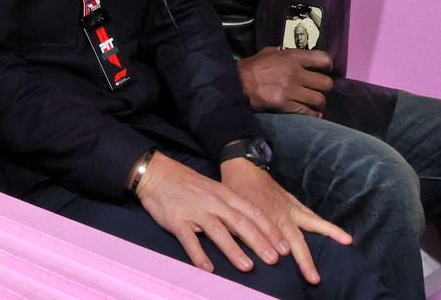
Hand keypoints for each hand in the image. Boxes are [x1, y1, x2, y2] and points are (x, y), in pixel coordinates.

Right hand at [135, 152, 289, 274]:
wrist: (156, 173)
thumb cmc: (187, 184)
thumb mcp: (213, 189)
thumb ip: (230, 207)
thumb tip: (251, 229)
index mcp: (224, 194)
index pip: (253, 212)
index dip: (269, 230)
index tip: (284, 246)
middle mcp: (213, 202)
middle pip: (240, 222)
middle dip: (259, 241)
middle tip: (274, 259)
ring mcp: (194, 210)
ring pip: (218, 231)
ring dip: (234, 250)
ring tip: (247, 266)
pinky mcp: (176, 220)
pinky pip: (189, 239)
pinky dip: (199, 254)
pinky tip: (208, 267)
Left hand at [220, 157, 351, 284]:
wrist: (243, 167)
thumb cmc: (236, 191)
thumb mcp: (234, 211)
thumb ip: (245, 231)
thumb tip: (254, 248)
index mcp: (264, 217)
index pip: (274, 242)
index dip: (279, 255)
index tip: (286, 268)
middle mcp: (281, 214)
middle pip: (295, 240)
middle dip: (304, 260)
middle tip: (313, 278)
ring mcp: (290, 208)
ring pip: (312, 223)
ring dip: (329, 234)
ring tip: (346, 241)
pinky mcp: (294, 204)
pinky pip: (312, 216)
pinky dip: (325, 225)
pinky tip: (339, 235)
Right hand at [238, 47, 332, 115]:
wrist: (236, 85)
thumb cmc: (251, 68)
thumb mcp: (266, 53)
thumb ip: (280, 52)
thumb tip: (284, 50)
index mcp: (292, 57)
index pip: (323, 59)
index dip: (327, 67)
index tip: (323, 71)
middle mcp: (295, 73)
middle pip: (326, 83)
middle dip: (324, 88)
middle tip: (317, 90)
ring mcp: (291, 90)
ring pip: (319, 99)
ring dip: (319, 103)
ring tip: (315, 104)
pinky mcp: (286, 105)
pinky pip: (308, 112)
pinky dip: (312, 114)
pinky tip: (311, 113)